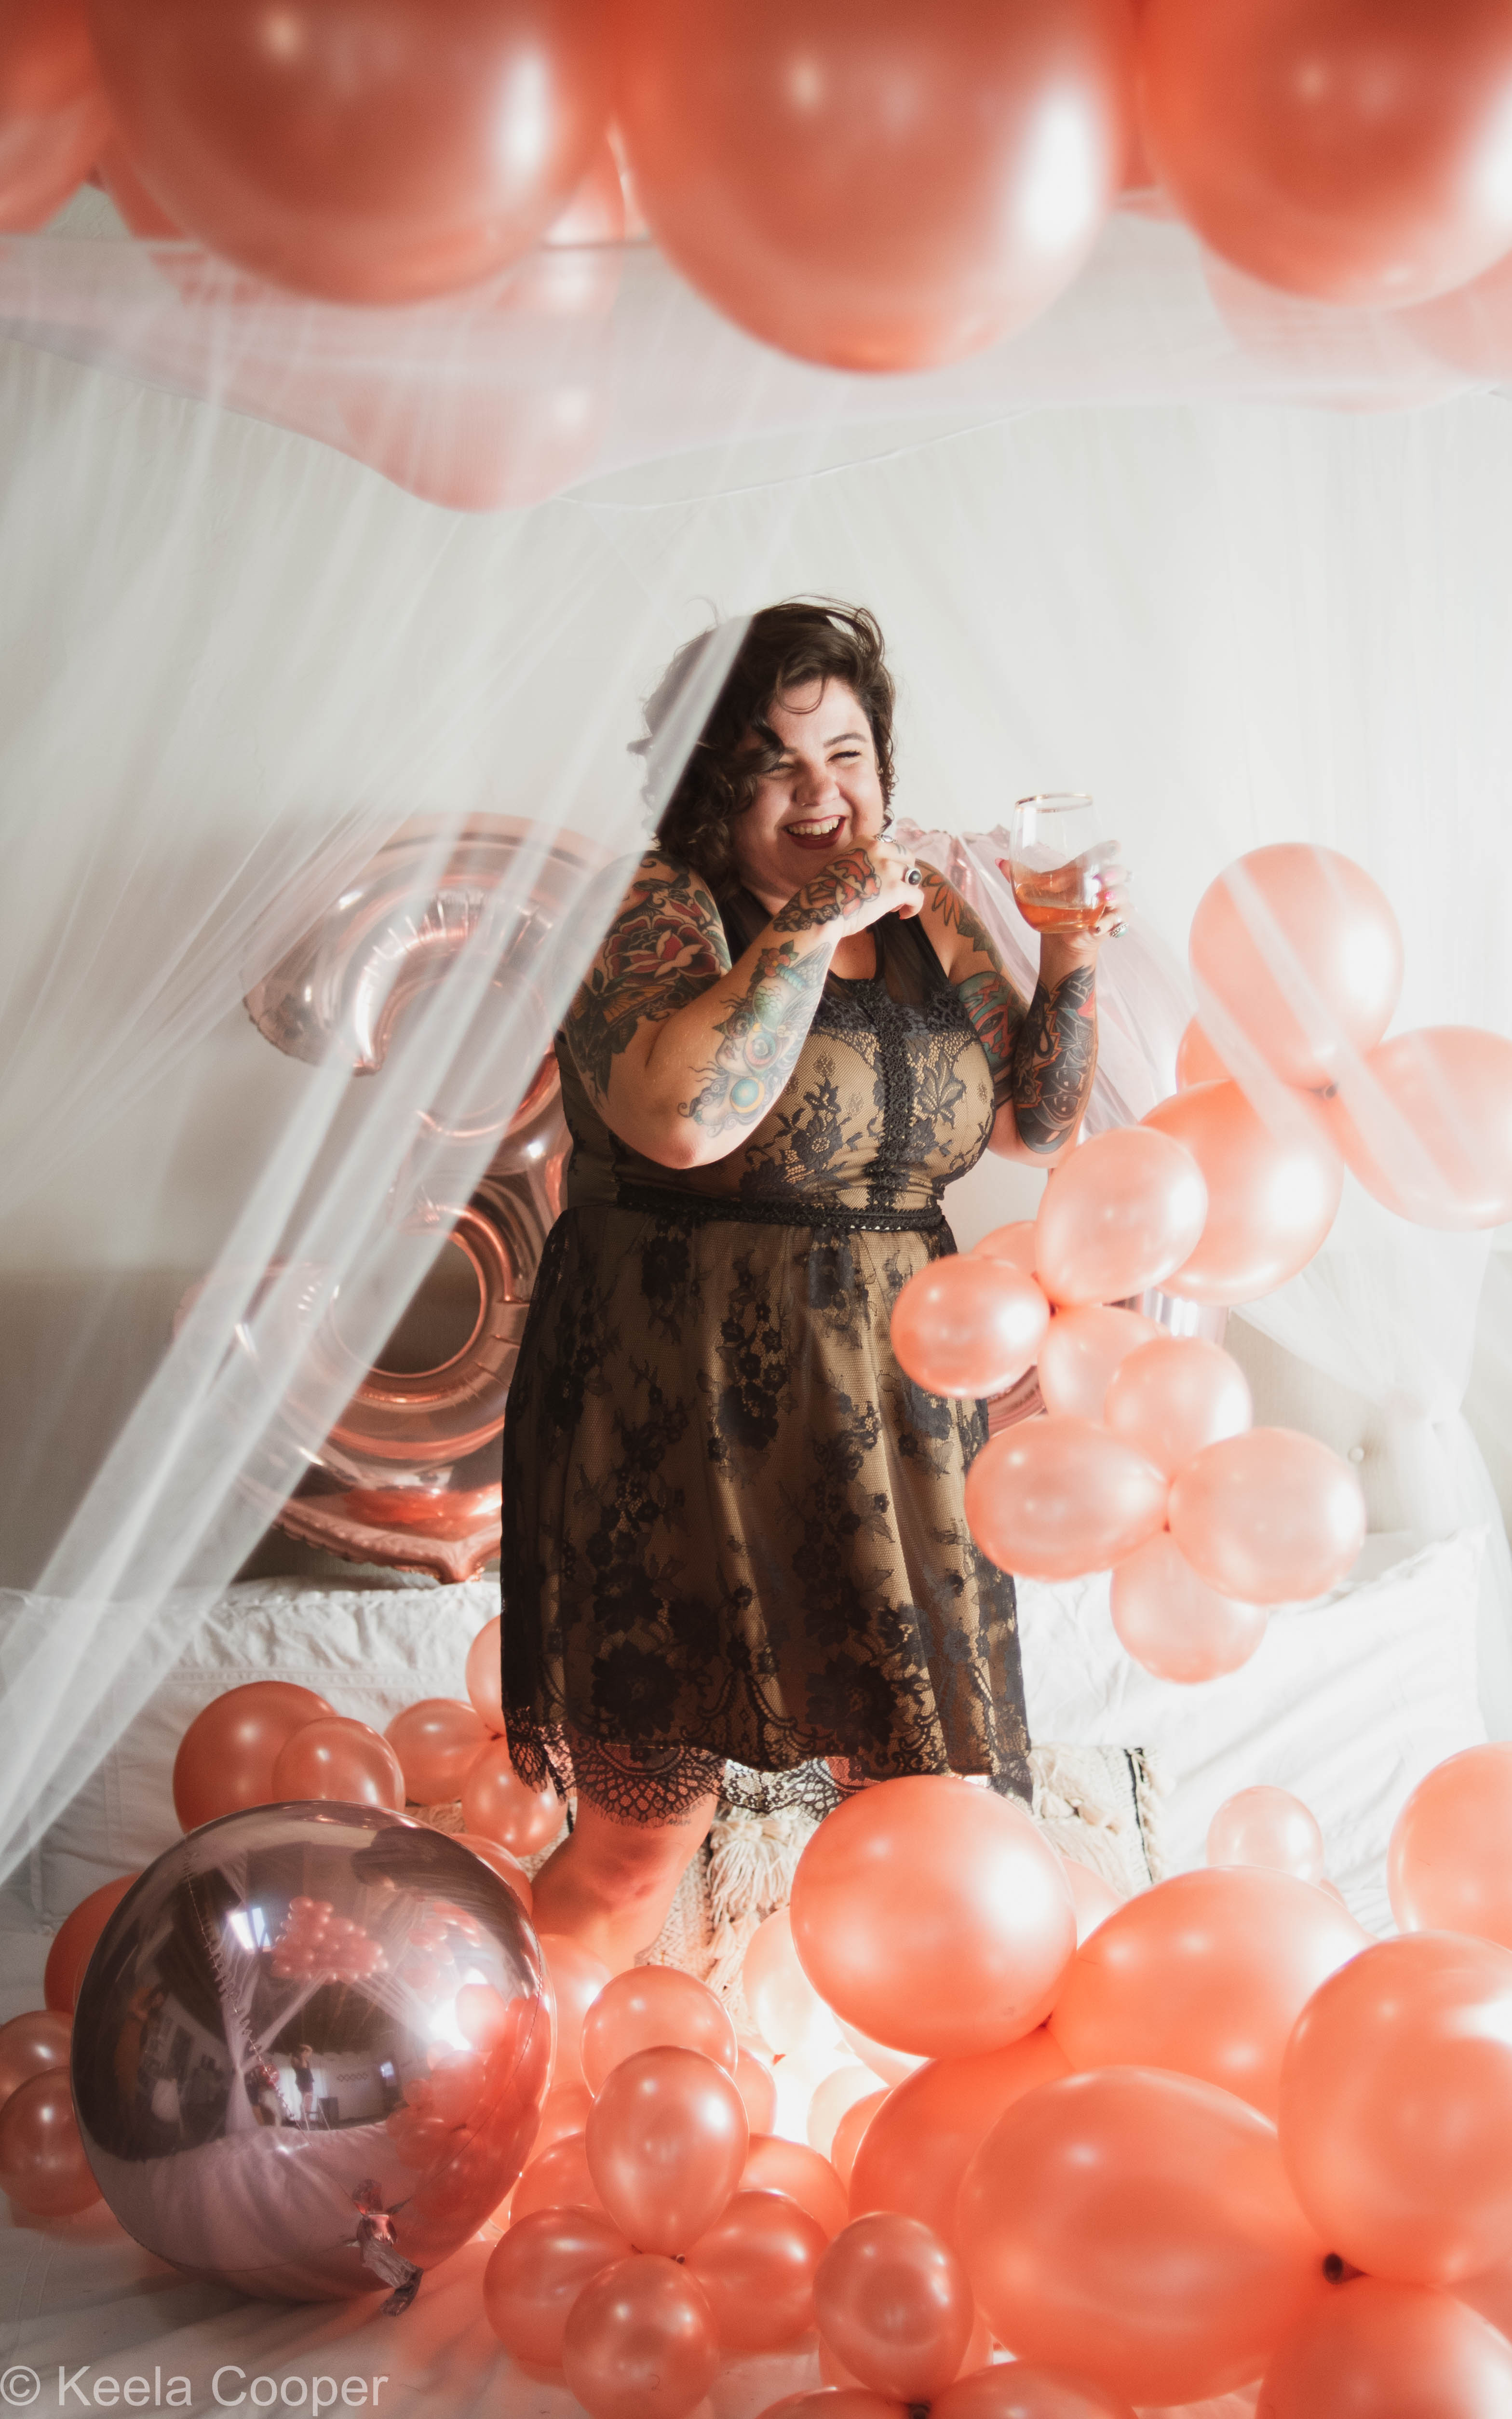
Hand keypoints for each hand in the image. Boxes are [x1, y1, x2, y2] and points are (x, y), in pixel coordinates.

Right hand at [777, 835, 924, 937]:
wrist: (821, 909)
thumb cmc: (827, 894)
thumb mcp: (843, 864)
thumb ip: (862, 862)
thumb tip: (876, 874)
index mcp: (865, 842)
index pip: (893, 847)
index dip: (894, 863)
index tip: (886, 879)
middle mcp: (879, 849)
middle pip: (908, 858)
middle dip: (905, 874)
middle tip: (894, 892)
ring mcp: (888, 868)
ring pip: (914, 876)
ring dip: (908, 890)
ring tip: (895, 906)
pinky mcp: (896, 889)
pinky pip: (917, 895)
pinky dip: (914, 906)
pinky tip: (904, 915)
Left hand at [997, 844, 1130, 967]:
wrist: (1058, 941)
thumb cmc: (1051, 910)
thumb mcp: (1034, 892)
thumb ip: (1019, 876)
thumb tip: (999, 861)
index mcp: (1086, 872)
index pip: (1101, 855)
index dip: (1109, 849)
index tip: (1114, 845)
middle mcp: (1102, 884)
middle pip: (1118, 872)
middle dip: (1114, 872)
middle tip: (1102, 876)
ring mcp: (1109, 903)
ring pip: (1123, 894)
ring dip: (1117, 895)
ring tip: (1105, 898)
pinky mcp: (1111, 922)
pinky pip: (1121, 919)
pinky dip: (1113, 922)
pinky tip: (1099, 925)